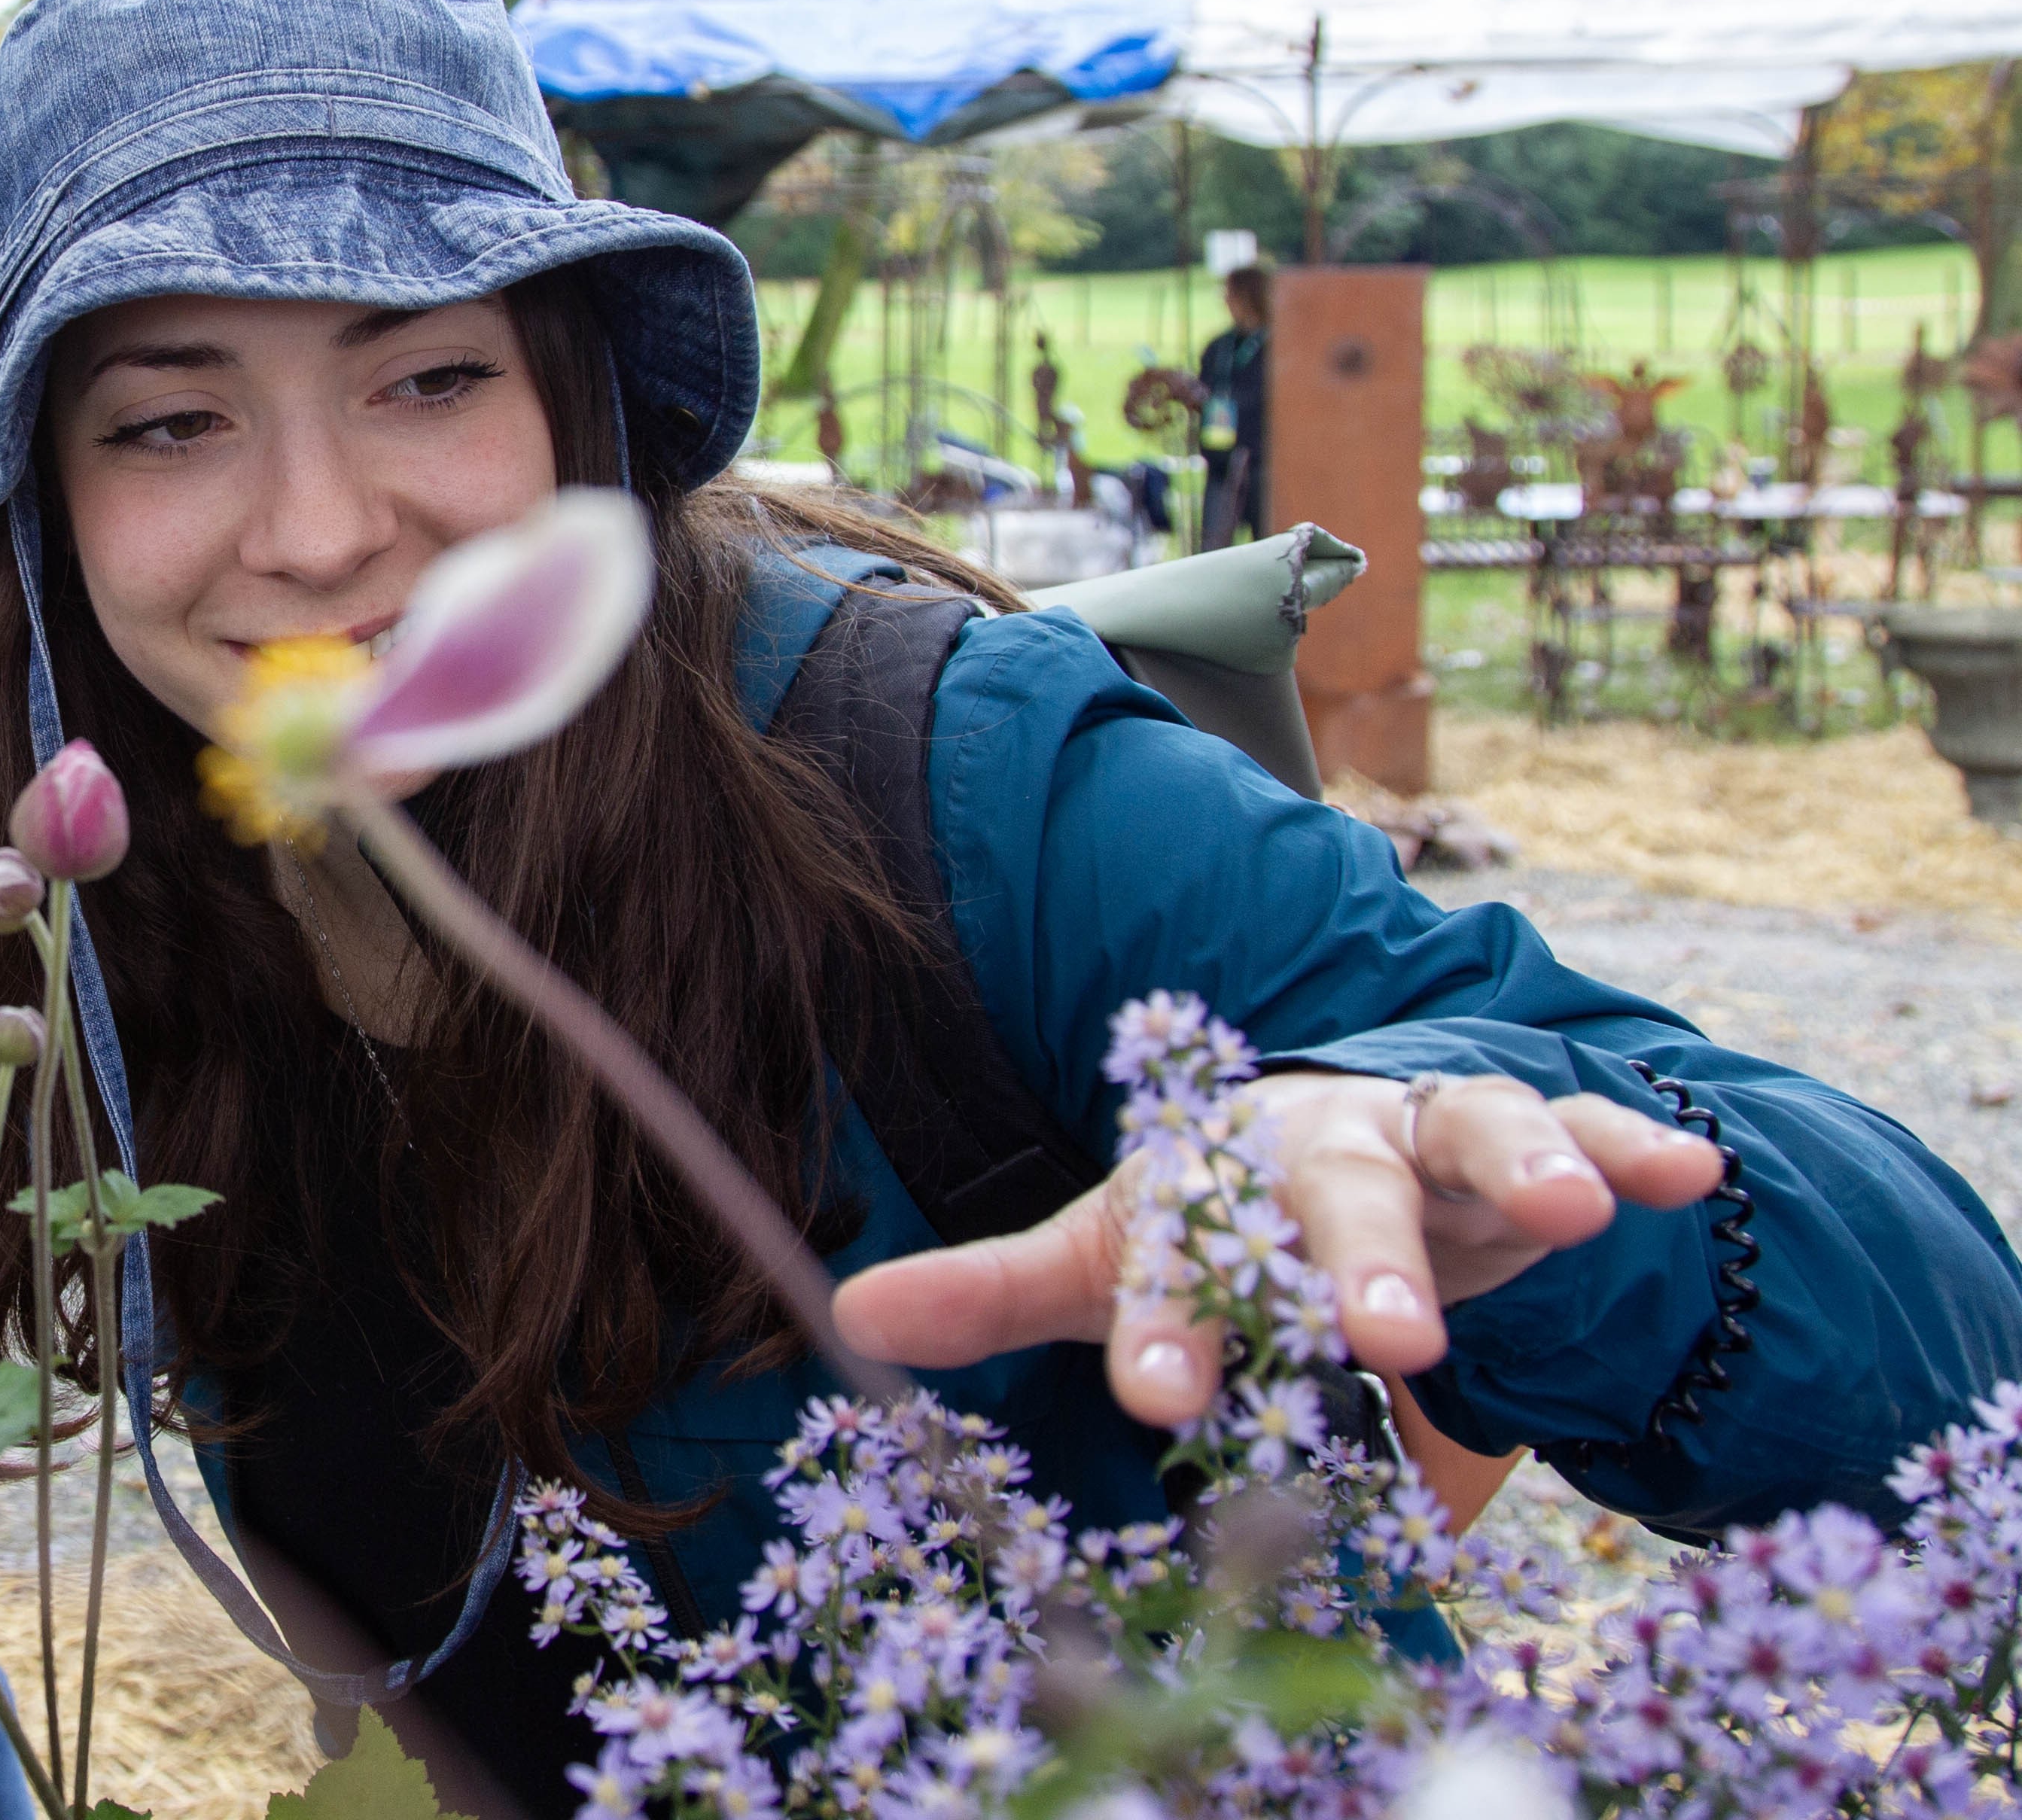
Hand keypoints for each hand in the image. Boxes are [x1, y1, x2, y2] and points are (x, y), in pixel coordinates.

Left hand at [829, 1070, 1726, 1426]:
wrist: (1325, 1144)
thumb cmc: (1210, 1224)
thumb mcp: (1107, 1258)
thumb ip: (994, 1290)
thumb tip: (849, 1318)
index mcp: (1200, 1179)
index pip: (1174, 1255)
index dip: (1167, 1325)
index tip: (1157, 1397)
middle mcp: (1309, 1145)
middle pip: (1328, 1198)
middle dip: (1356, 1263)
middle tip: (1379, 1336)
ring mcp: (1421, 1136)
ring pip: (1463, 1142)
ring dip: (1512, 1172)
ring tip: (1558, 1217)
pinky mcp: (1517, 1143)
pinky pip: (1582, 1131)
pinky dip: (1628, 1145)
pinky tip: (1679, 1171)